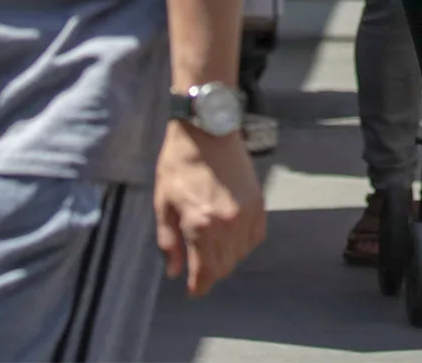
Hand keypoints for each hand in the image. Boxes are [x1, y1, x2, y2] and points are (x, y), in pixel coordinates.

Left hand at [156, 122, 266, 296]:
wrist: (208, 131)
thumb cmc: (178, 165)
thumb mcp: (163, 204)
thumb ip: (168, 242)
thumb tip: (174, 271)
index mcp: (200, 226)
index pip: (205, 272)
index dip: (198, 287)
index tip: (193, 291)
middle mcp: (228, 224)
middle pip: (224, 267)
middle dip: (210, 272)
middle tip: (198, 266)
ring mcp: (247, 214)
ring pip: (241, 254)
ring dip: (227, 258)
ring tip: (213, 248)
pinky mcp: (259, 203)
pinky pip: (256, 237)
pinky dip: (244, 243)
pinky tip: (231, 235)